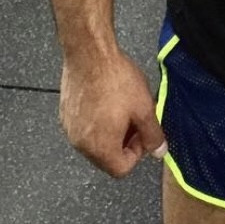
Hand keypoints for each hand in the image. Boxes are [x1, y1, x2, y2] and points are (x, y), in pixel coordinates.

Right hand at [59, 49, 167, 177]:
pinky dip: (97, 121)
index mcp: (100, 147)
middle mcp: (80, 143)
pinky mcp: (65, 114)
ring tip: (122, 108)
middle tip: (135, 119)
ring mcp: (70, 129)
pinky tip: (107, 100)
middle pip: (106, 158)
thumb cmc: (115, 79)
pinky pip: (85, 127)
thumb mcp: (144, 108)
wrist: (89, 54)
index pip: (121, 169)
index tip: (142, 133)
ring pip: (95, 142)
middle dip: (124, 142)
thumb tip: (159, 151)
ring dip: (111, 131)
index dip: (137, 153)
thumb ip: (153, 134)